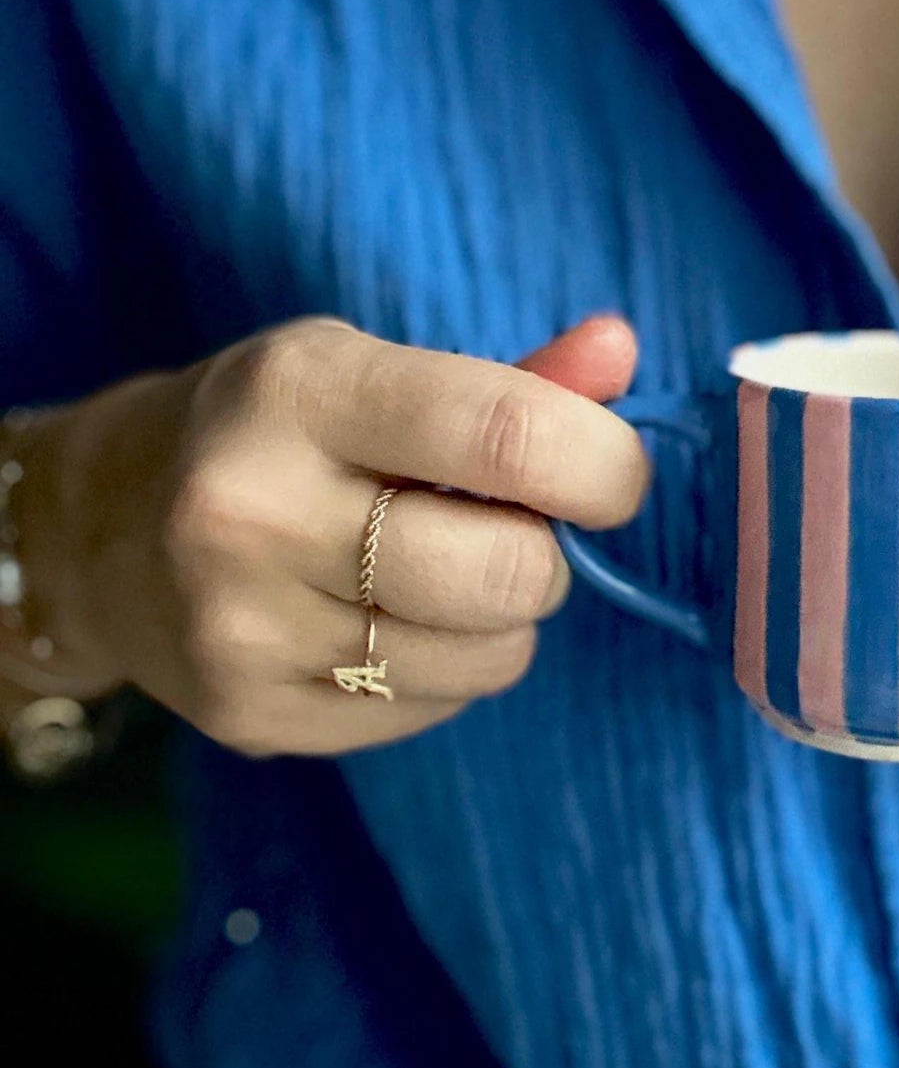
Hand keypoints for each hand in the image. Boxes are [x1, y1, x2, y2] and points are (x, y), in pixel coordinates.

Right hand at [10, 315, 646, 755]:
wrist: (106, 529)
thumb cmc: (281, 429)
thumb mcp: (377, 369)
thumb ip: (514, 375)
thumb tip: (623, 349)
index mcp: (302, 392)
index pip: (506, 436)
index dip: (602, 465)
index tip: (613, 477)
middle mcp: (255, 512)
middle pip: (507, 572)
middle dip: (548, 555)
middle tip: (515, 529)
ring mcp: (244, 630)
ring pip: (486, 657)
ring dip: (505, 619)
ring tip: (445, 574)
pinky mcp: (251, 719)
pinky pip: (435, 711)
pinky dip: (449, 671)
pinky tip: (388, 624)